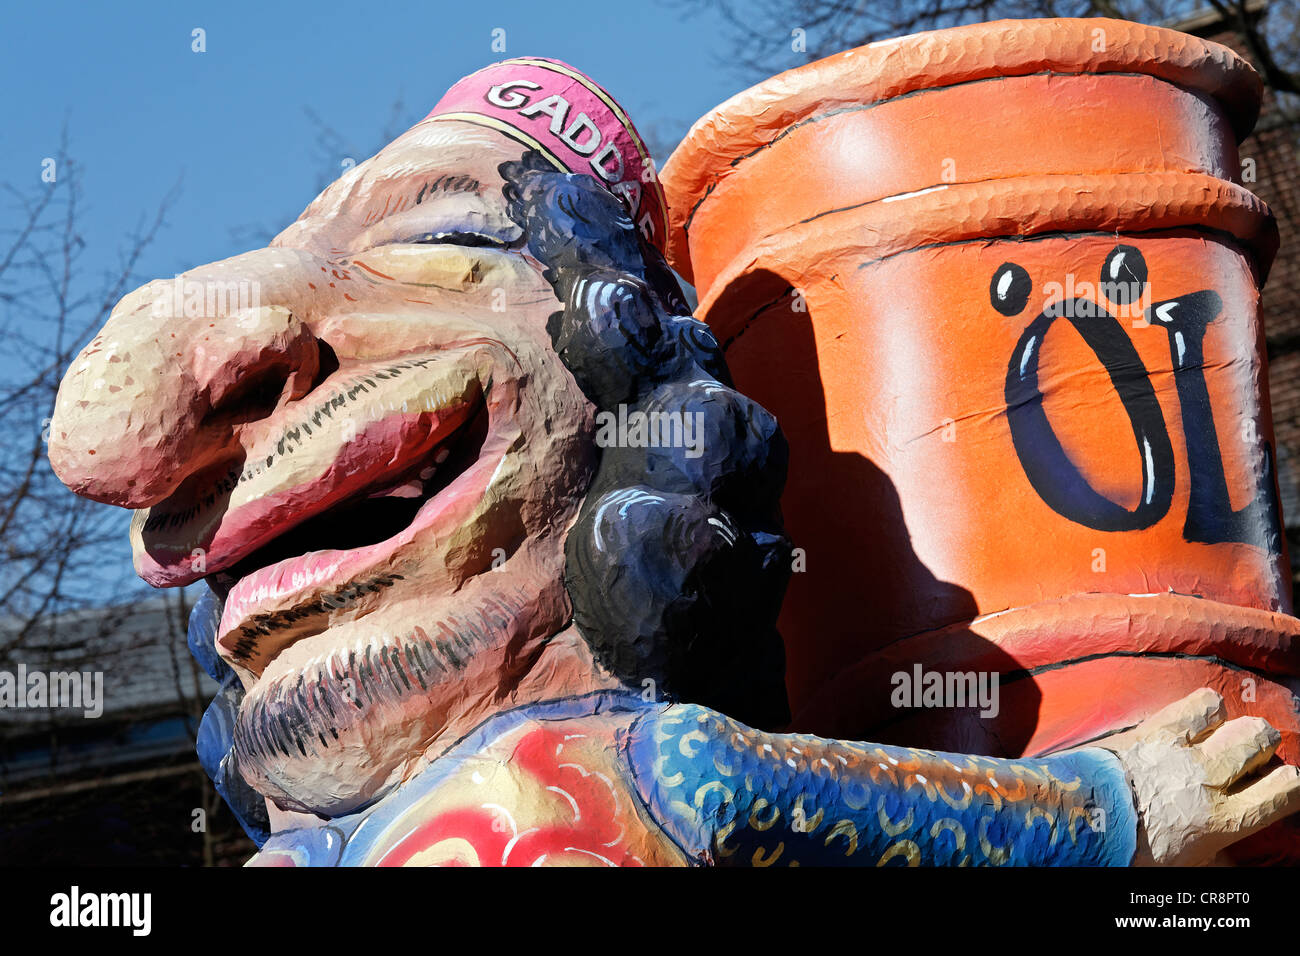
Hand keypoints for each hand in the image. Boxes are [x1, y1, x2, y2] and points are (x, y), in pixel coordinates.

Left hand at [1100, 688, 1299, 865]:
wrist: (1082, 822)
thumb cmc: (1131, 851)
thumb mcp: (1184, 866)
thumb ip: (1216, 855)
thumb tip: (1232, 859)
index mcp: (1225, 820)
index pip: (1287, 789)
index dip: (1288, 782)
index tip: (1278, 782)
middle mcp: (1211, 780)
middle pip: (1261, 741)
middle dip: (1261, 744)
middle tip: (1246, 755)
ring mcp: (1182, 751)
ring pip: (1233, 718)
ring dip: (1231, 724)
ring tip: (1218, 735)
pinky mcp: (1154, 729)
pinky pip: (1196, 703)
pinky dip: (1203, 708)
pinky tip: (1194, 719)